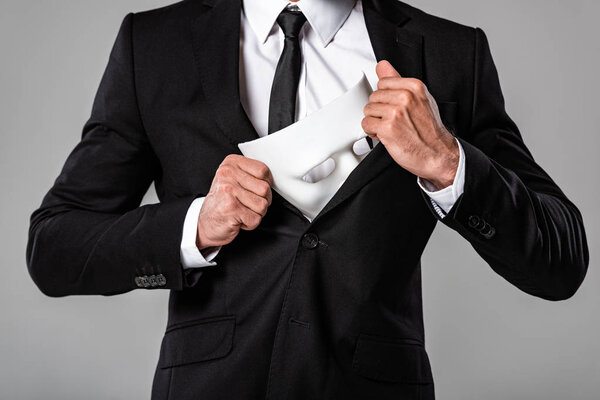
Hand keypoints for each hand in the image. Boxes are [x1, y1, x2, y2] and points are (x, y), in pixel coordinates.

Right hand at [197, 154, 272, 249]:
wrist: (205, 223)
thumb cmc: (223, 201)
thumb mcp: (234, 180)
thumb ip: (251, 174)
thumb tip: (272, 178)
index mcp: (231, 163)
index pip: (263, 170)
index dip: (266, 184)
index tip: (255, 190)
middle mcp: (228, 174)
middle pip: (265, 188)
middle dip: (261, 201)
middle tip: (247, 204)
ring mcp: (229, 191)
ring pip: (262, 205)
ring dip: (256, 213)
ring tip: (242, 211)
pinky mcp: (231, 208)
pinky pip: (255, 219)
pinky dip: (250, 224)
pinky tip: (238, 219)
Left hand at [362, 60, 458, 189]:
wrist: (438, 154)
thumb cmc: (429, 130)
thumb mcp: (419, 99)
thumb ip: (398, 81)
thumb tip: (382, 65)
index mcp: (414, 87)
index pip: (382, 83)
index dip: (385, 98)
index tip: (393, 107)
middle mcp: (405, 97)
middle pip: (373, 97)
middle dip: (379, 110)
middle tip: (392, 121)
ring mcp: (396, 112)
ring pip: (368, 110)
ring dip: (375, 122)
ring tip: (390, 128)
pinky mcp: (387, 128)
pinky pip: (366, 124)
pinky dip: (372, 132)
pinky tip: (385, 135)